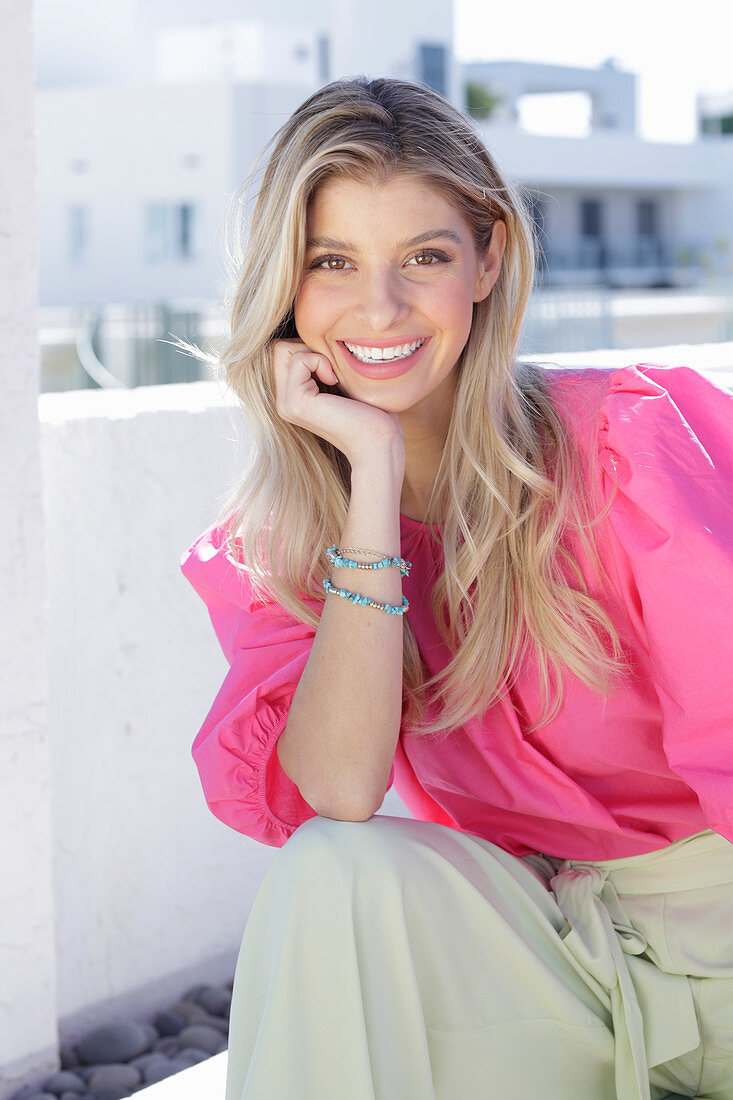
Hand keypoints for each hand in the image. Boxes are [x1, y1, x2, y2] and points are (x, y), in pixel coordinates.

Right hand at [272, 340, 404, 466]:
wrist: (378, 440)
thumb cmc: (371, 410)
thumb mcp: (341, 377)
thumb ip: (321, 361)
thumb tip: (311, 334)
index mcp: (292, 396)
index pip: (285, 350)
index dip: (309, 347)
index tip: (334, 368)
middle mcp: (283, 401)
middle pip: (279, 348)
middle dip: (308, 347)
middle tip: (333, 369)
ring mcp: (285, 404)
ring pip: (284, 349)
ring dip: (316, 354)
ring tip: (334, 377)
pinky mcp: (294, 403)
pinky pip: (300, 359)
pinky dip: (321, 362)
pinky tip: (335, 382)